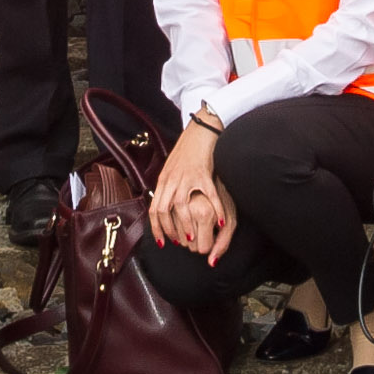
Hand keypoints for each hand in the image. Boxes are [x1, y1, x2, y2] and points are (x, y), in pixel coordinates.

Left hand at [151, 124, 233, 257]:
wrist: (200, 131)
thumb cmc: (187, 151)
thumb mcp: (171, 169)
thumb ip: (167, 186)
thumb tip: (162, 203)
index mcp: (164, 180)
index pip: (154, 209)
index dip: (157, 228)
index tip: (162, 242)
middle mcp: (172, 179)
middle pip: (163, 210)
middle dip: (169, 231)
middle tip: (177, 243)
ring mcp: (187, 177)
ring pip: (180, 206)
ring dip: (186, 225)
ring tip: (192, 237)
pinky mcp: (203, 173)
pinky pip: (209, 195)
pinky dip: (215, 210)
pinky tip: (220, 220)